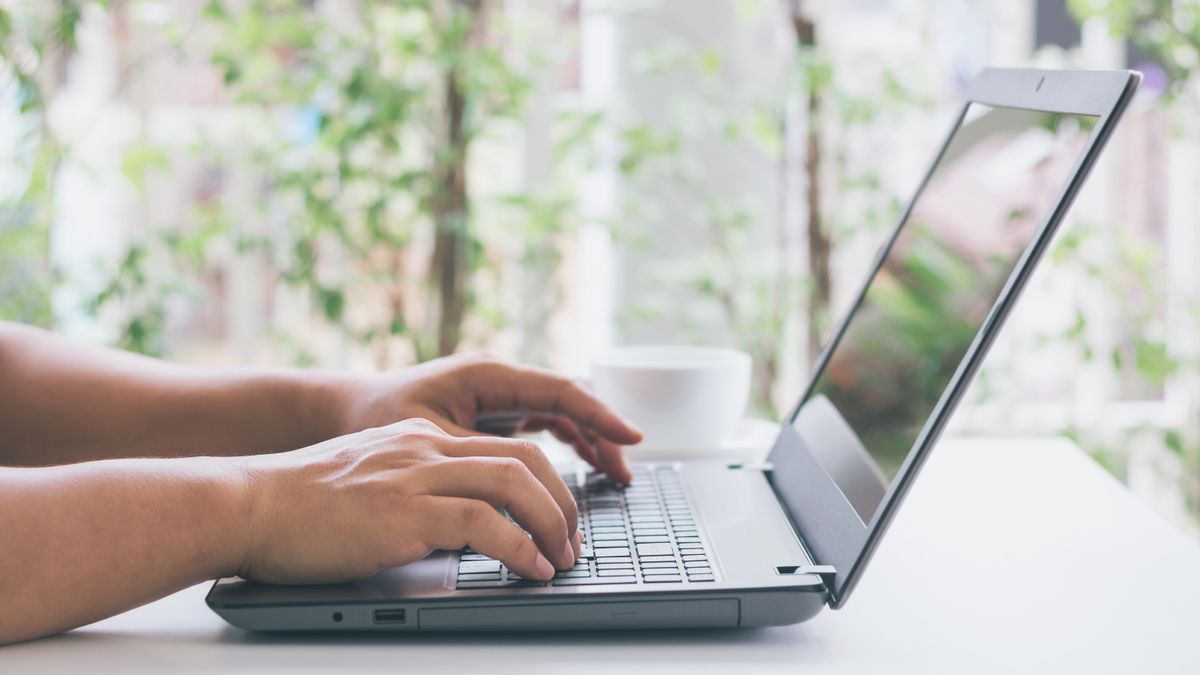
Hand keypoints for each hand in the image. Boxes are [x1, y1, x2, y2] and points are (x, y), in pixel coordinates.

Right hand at [236, 418, 581, 584]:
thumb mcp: (370, 481)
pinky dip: (520, 549)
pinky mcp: (406, 512)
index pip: (505, 448)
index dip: (546, 484)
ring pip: (516, 484)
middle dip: (562, 503)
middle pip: (524, 460)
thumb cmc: (298, 506)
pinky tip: (531, 570)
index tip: (559, 518)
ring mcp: (417, 476)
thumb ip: (414, 489)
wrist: (246, 505)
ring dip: (552, 526)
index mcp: (420, 439)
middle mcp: (425, 447)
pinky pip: (486, 524)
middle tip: (571, 542)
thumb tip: (458, 526)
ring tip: (562, 560)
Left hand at [329, 354, 642, 482]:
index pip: (559, 391)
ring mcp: (496, 395)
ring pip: (559, 414)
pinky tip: (585, 468)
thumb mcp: (428, 441)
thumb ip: (476, 461)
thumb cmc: (374, 420)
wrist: (338, 412)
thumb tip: (520, 488)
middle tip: (626, 470)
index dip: (598, 416)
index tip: (630, 437)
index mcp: (486, 374)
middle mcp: (497, 379)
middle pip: (567, 403)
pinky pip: (542, 424)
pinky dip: (567, 444)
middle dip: (601, 434)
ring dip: (589, 441)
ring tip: (616, 476)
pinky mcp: (491, 414)